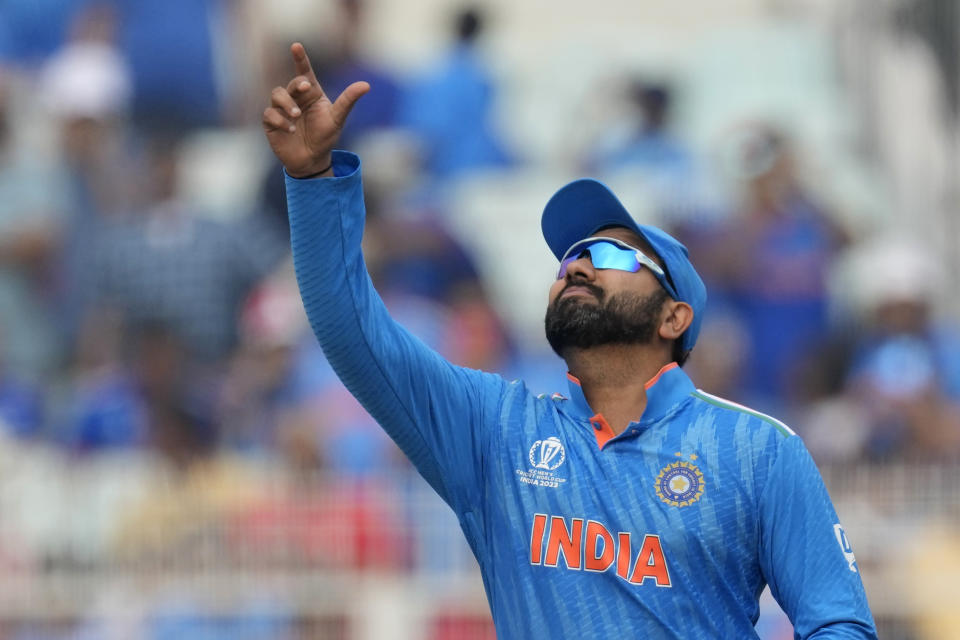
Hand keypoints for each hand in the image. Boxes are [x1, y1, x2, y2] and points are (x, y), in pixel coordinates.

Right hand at [262, 42, 369, 177]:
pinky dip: (279, 120)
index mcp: (311, 94)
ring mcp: (281, 109)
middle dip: (296, 84)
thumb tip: (366, 85)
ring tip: (296, 116)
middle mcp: (295, 98)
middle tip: (305, 88)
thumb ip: (348, 100)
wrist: (312, 160)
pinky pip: (269, 114)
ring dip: (286, 103)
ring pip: (276, 94)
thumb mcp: (338, 118)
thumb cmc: (325, 137)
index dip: (300, 59)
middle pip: (291, 84)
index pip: (304, 72)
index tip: (296, 46)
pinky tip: (290, 129)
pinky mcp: (271, 123)